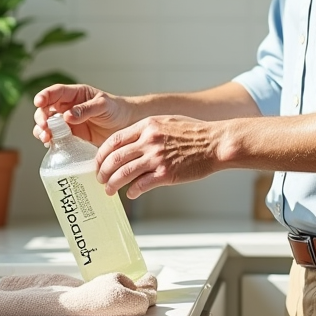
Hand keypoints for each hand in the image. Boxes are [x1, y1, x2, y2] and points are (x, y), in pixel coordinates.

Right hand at [32, 83, 135, 145]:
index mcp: (75, 94)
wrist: (126, 126)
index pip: (55, 92)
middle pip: (46, 109)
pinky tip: (50, 144)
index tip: (38, 102)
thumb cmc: (116, 110)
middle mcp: (68, 107)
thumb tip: (67, 116)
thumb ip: (86, 109)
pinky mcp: (71, 136)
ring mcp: (68, 123)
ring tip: (46, 138)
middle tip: (44, 126)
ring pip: (47, 125)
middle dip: (41, 117)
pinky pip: (55, 138)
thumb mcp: (103, 105)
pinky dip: (50, 141)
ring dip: (42, 130)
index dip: (44, 96)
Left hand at [96, 116, 220, 198]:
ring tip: (109, 190)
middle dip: (103, 171)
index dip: (102, 154)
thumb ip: (147, 130)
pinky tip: (131, 194)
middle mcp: (149, 140)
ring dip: (112, 184)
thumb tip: (131, 143)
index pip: (114, 140)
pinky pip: (141, 185)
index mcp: (147, 126)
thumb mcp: (167, 121)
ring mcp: (157, 158)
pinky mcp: (166, 174)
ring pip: (124, 173)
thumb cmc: (195, 132)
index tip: (99, 163)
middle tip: (100, 179)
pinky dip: (132, 191)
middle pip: (115, 158)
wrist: (216, 143)